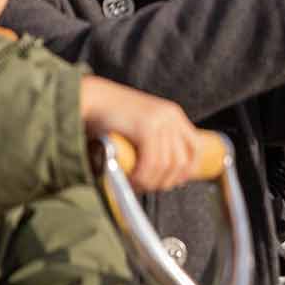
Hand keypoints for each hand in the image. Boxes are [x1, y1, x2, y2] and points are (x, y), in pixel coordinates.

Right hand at [80, 76, 198, 191]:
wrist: (89, 98)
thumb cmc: (107, 117)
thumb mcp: (138, 126)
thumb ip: (152, 143)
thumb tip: (161, 175)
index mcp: (172, 115)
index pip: (195, 147)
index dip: (187, 170)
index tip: (173, 183)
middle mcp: (171, 116)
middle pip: (182, 160)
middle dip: (166, 181)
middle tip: (148, 187)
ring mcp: (160, 120)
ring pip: (166, 165)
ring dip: (151, 182)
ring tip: (136, 185)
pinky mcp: (146, 127)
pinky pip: (152, 163)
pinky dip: (143, 177)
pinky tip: (132, 180)